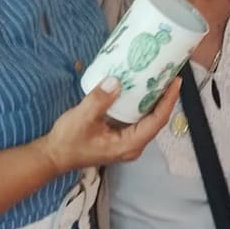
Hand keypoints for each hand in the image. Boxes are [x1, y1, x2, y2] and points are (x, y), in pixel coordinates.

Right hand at [38, 76, 178, 172]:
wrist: (54, 155)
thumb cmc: (68, 141)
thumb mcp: (82, 118)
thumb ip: (99, 100)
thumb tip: (116, 81)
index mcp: (129, 144)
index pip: (157, 121)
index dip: (168, 101)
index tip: (175, 81)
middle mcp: (133, 145)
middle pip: (156, 120)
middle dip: (165, 97)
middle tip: (169, 73)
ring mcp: (127, 142)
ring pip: (147, 119)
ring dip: (154, 99)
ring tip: (159, 77)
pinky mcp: (120, 136)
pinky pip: (137, 119)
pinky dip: (141, 103)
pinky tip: (140, 88)